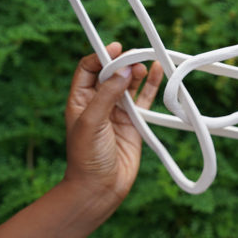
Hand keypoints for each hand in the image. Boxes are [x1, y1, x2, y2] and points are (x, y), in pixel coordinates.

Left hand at [65, 42, 162, 202]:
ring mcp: (117, 112)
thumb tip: (124, 70)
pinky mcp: (135, 123)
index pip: (88, 69)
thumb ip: (107, 94)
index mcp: (80, 100)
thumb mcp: (91, 122)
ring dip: (137, 72)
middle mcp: (98, 103)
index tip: (116, 49)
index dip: (101, 56)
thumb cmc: (86, 158)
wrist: (100, 188)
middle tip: (136, 55)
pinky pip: (145, 99)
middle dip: (123, 62)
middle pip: (111, 73)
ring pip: (129, 84)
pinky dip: (152, 86)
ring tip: (146, 63)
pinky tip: (158, 72)